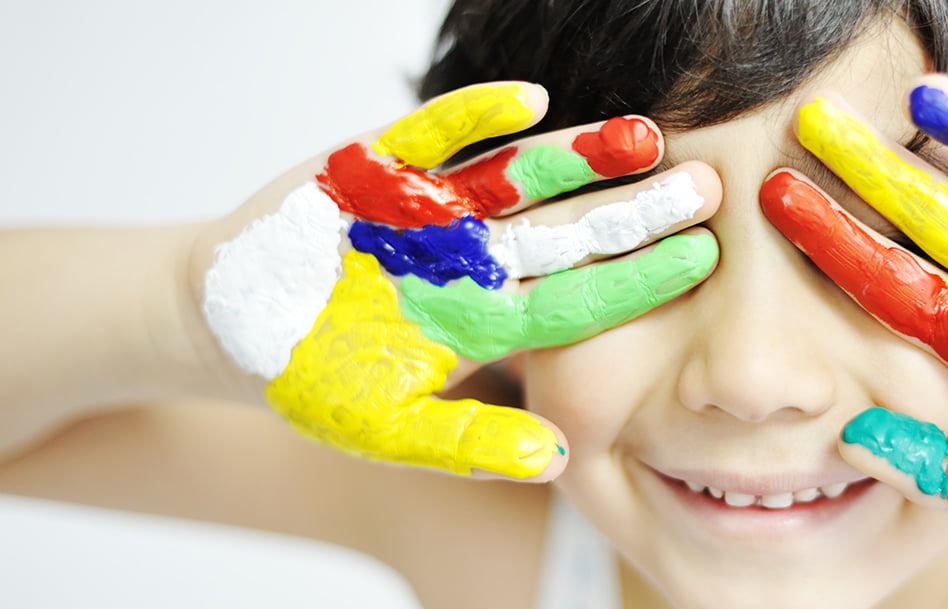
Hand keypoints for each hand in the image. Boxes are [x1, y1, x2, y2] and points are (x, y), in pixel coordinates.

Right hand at [197, 81, 719, 480]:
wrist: (232, 319)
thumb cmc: (315, 377)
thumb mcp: (385, 427)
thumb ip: (466, 443)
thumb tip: (555, 461)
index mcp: (487, 319)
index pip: (580, 298)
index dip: (640, 279)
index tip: (703, 258)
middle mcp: (476, 257)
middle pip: (568, 230)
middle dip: (634, 209)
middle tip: (707, 184)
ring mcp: (433, 208)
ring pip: (517, 176)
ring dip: (576, 153)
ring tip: (642, 134)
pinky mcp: (382, 163)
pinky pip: (435, 135)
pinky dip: (476, 114)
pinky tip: (532, 99)